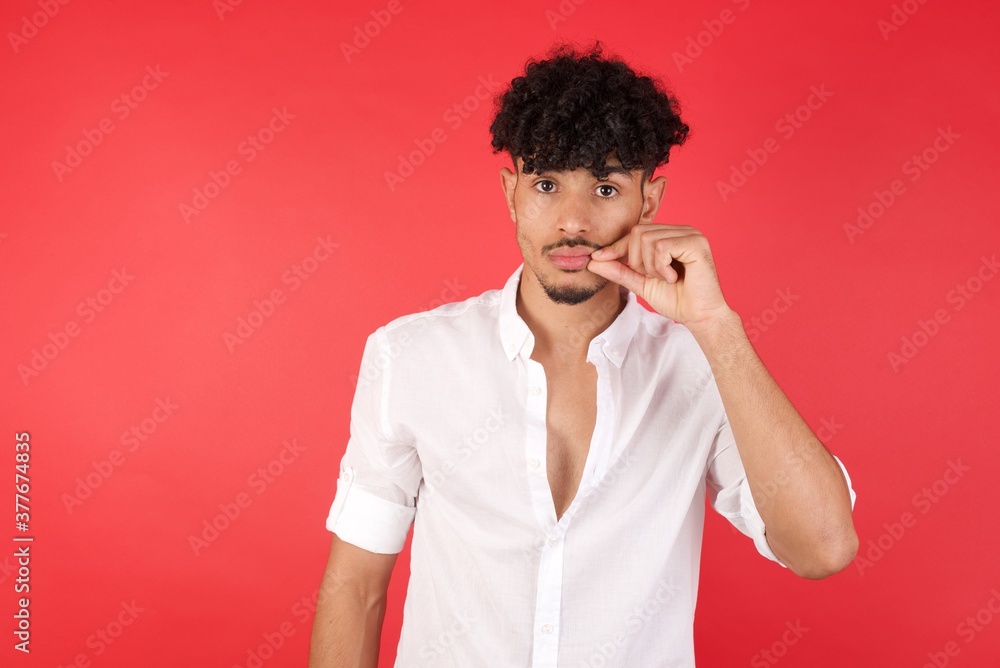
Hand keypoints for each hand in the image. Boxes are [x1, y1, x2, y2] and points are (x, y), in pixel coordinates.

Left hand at [587, 224, 732, 332]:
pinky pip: (661, 247)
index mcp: (669, 236)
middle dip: (637, 260)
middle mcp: (681, 230)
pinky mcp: (696, 243)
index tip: (597, 258)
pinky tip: (674, 277)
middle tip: (653, 277)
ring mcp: (690, 234)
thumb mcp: (641, 283)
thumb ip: (619, 270)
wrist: (699, 317)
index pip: (636, 232)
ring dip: (650, 266)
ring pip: (647, 239)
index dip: (616, 246)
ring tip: (666, 278)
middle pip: (638, 232)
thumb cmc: (676, 299)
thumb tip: (592, 261)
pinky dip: (661, 267)